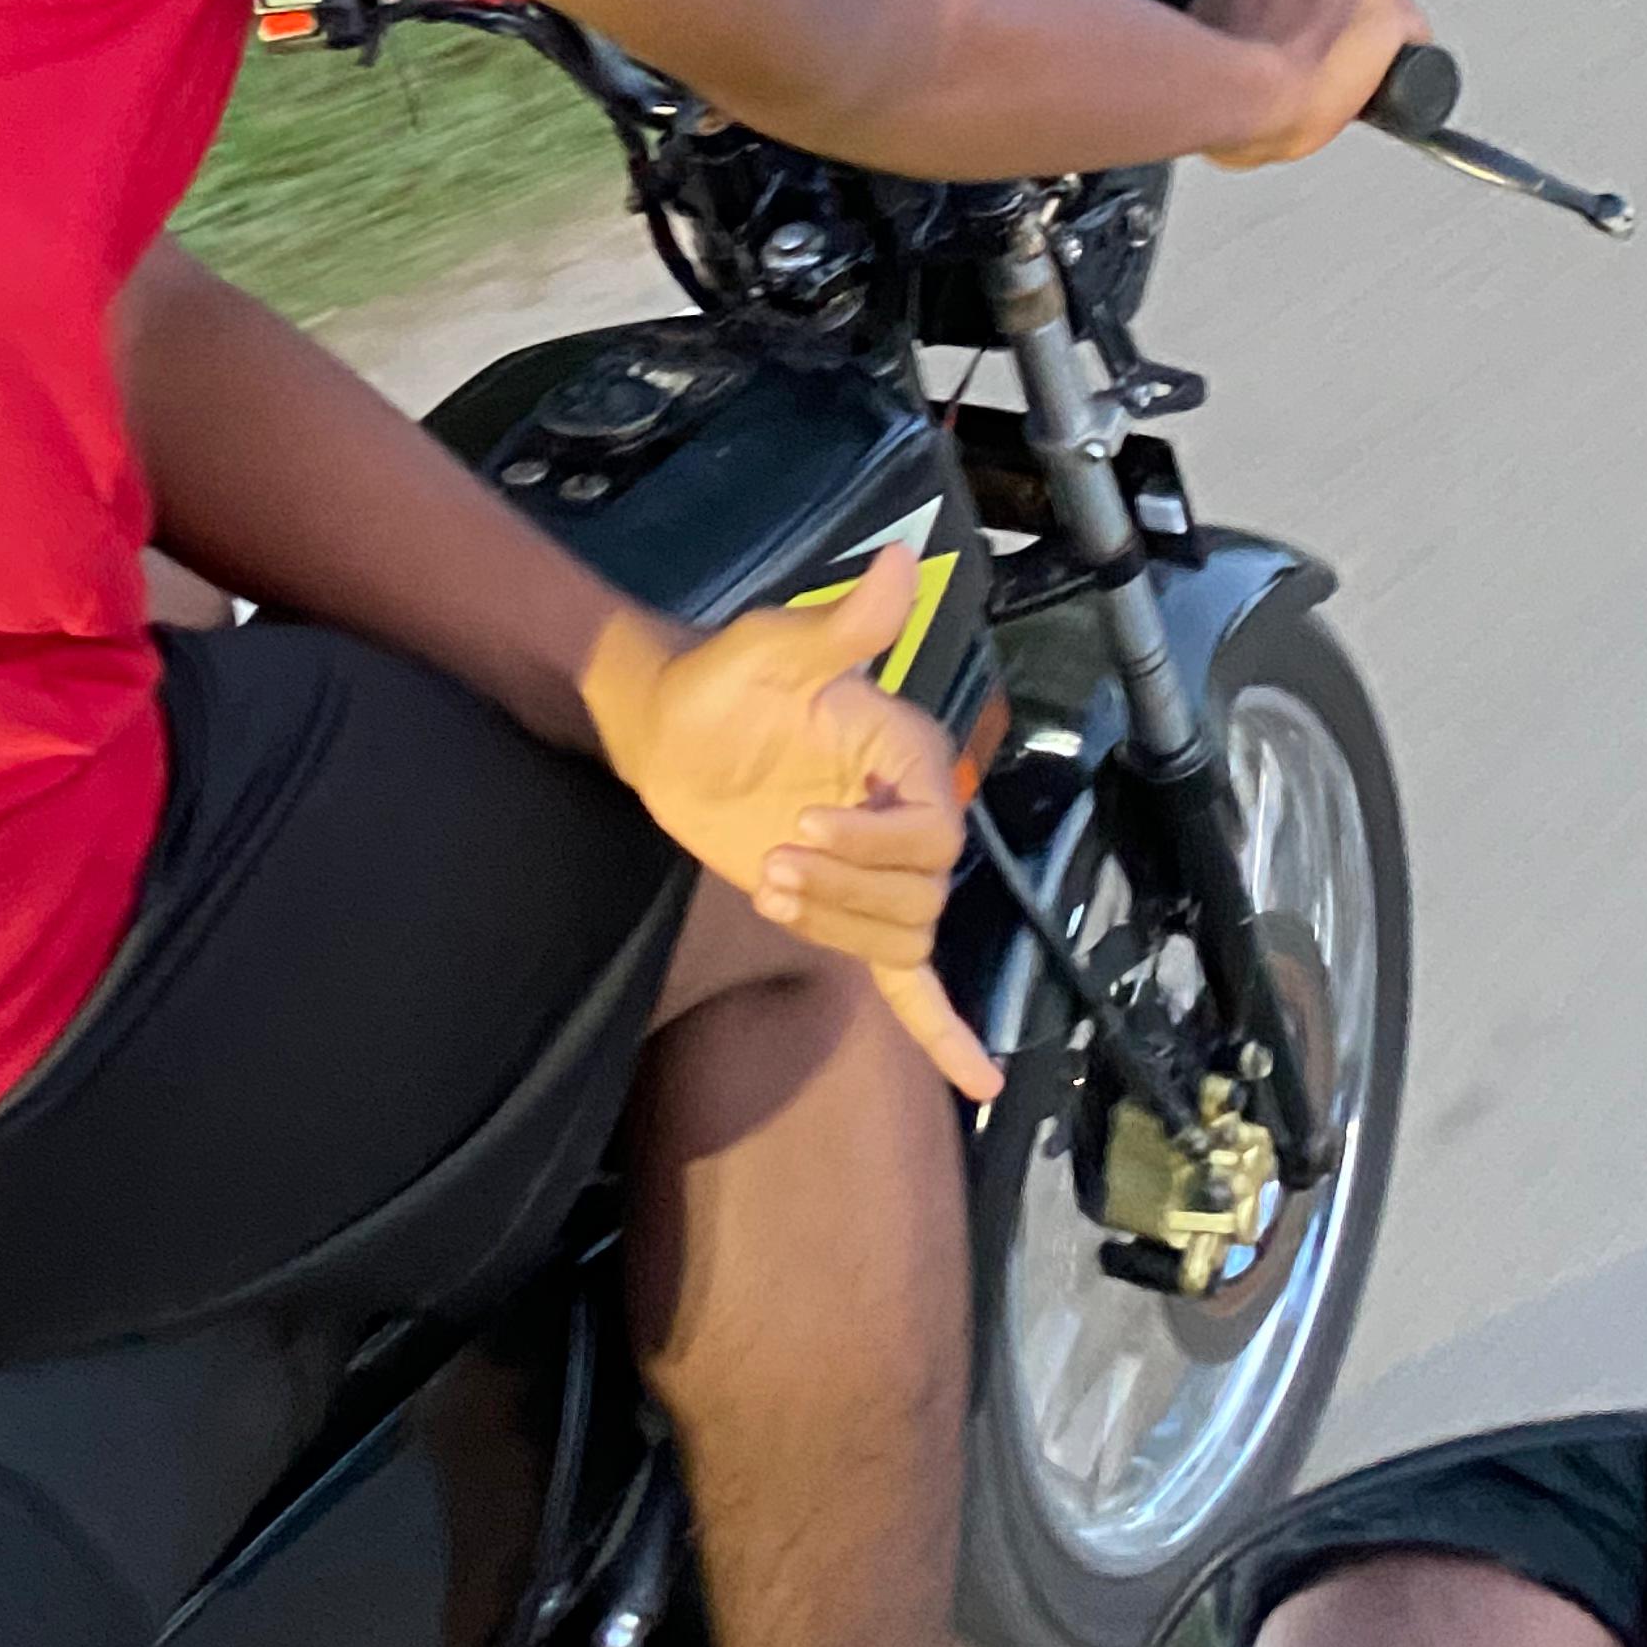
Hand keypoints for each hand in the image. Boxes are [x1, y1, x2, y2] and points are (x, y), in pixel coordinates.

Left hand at [583, 554, 1004, 1101]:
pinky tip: (980, 1083)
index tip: (799, 830)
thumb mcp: (773, 647)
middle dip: (847, 892)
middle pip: (923, 895)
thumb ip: (841, 626)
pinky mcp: (845, 908)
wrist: (666, 724)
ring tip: (770, 886)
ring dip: (840, 929)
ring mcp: (877, 870)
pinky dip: (944, 1032)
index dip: (875, 845)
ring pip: (904, 938)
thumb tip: (900, 563)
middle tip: (770, 863)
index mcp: (905, 755)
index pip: (933, 830)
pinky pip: (914, 983)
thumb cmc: (719, 678)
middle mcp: (905, 815)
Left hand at [1192, 0, 1428, 168]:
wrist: (1228, 91)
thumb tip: (1343, 85)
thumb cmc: (1288, 107)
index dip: (1391, 46)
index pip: (1404, 19)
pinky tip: (1249, 26)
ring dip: (1298, 0)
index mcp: (1380, 2)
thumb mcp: (1350, 109)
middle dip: (1340, 19)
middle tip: (1321, 56)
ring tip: (1278, 42)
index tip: (1378, 60)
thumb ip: (1358, 79)